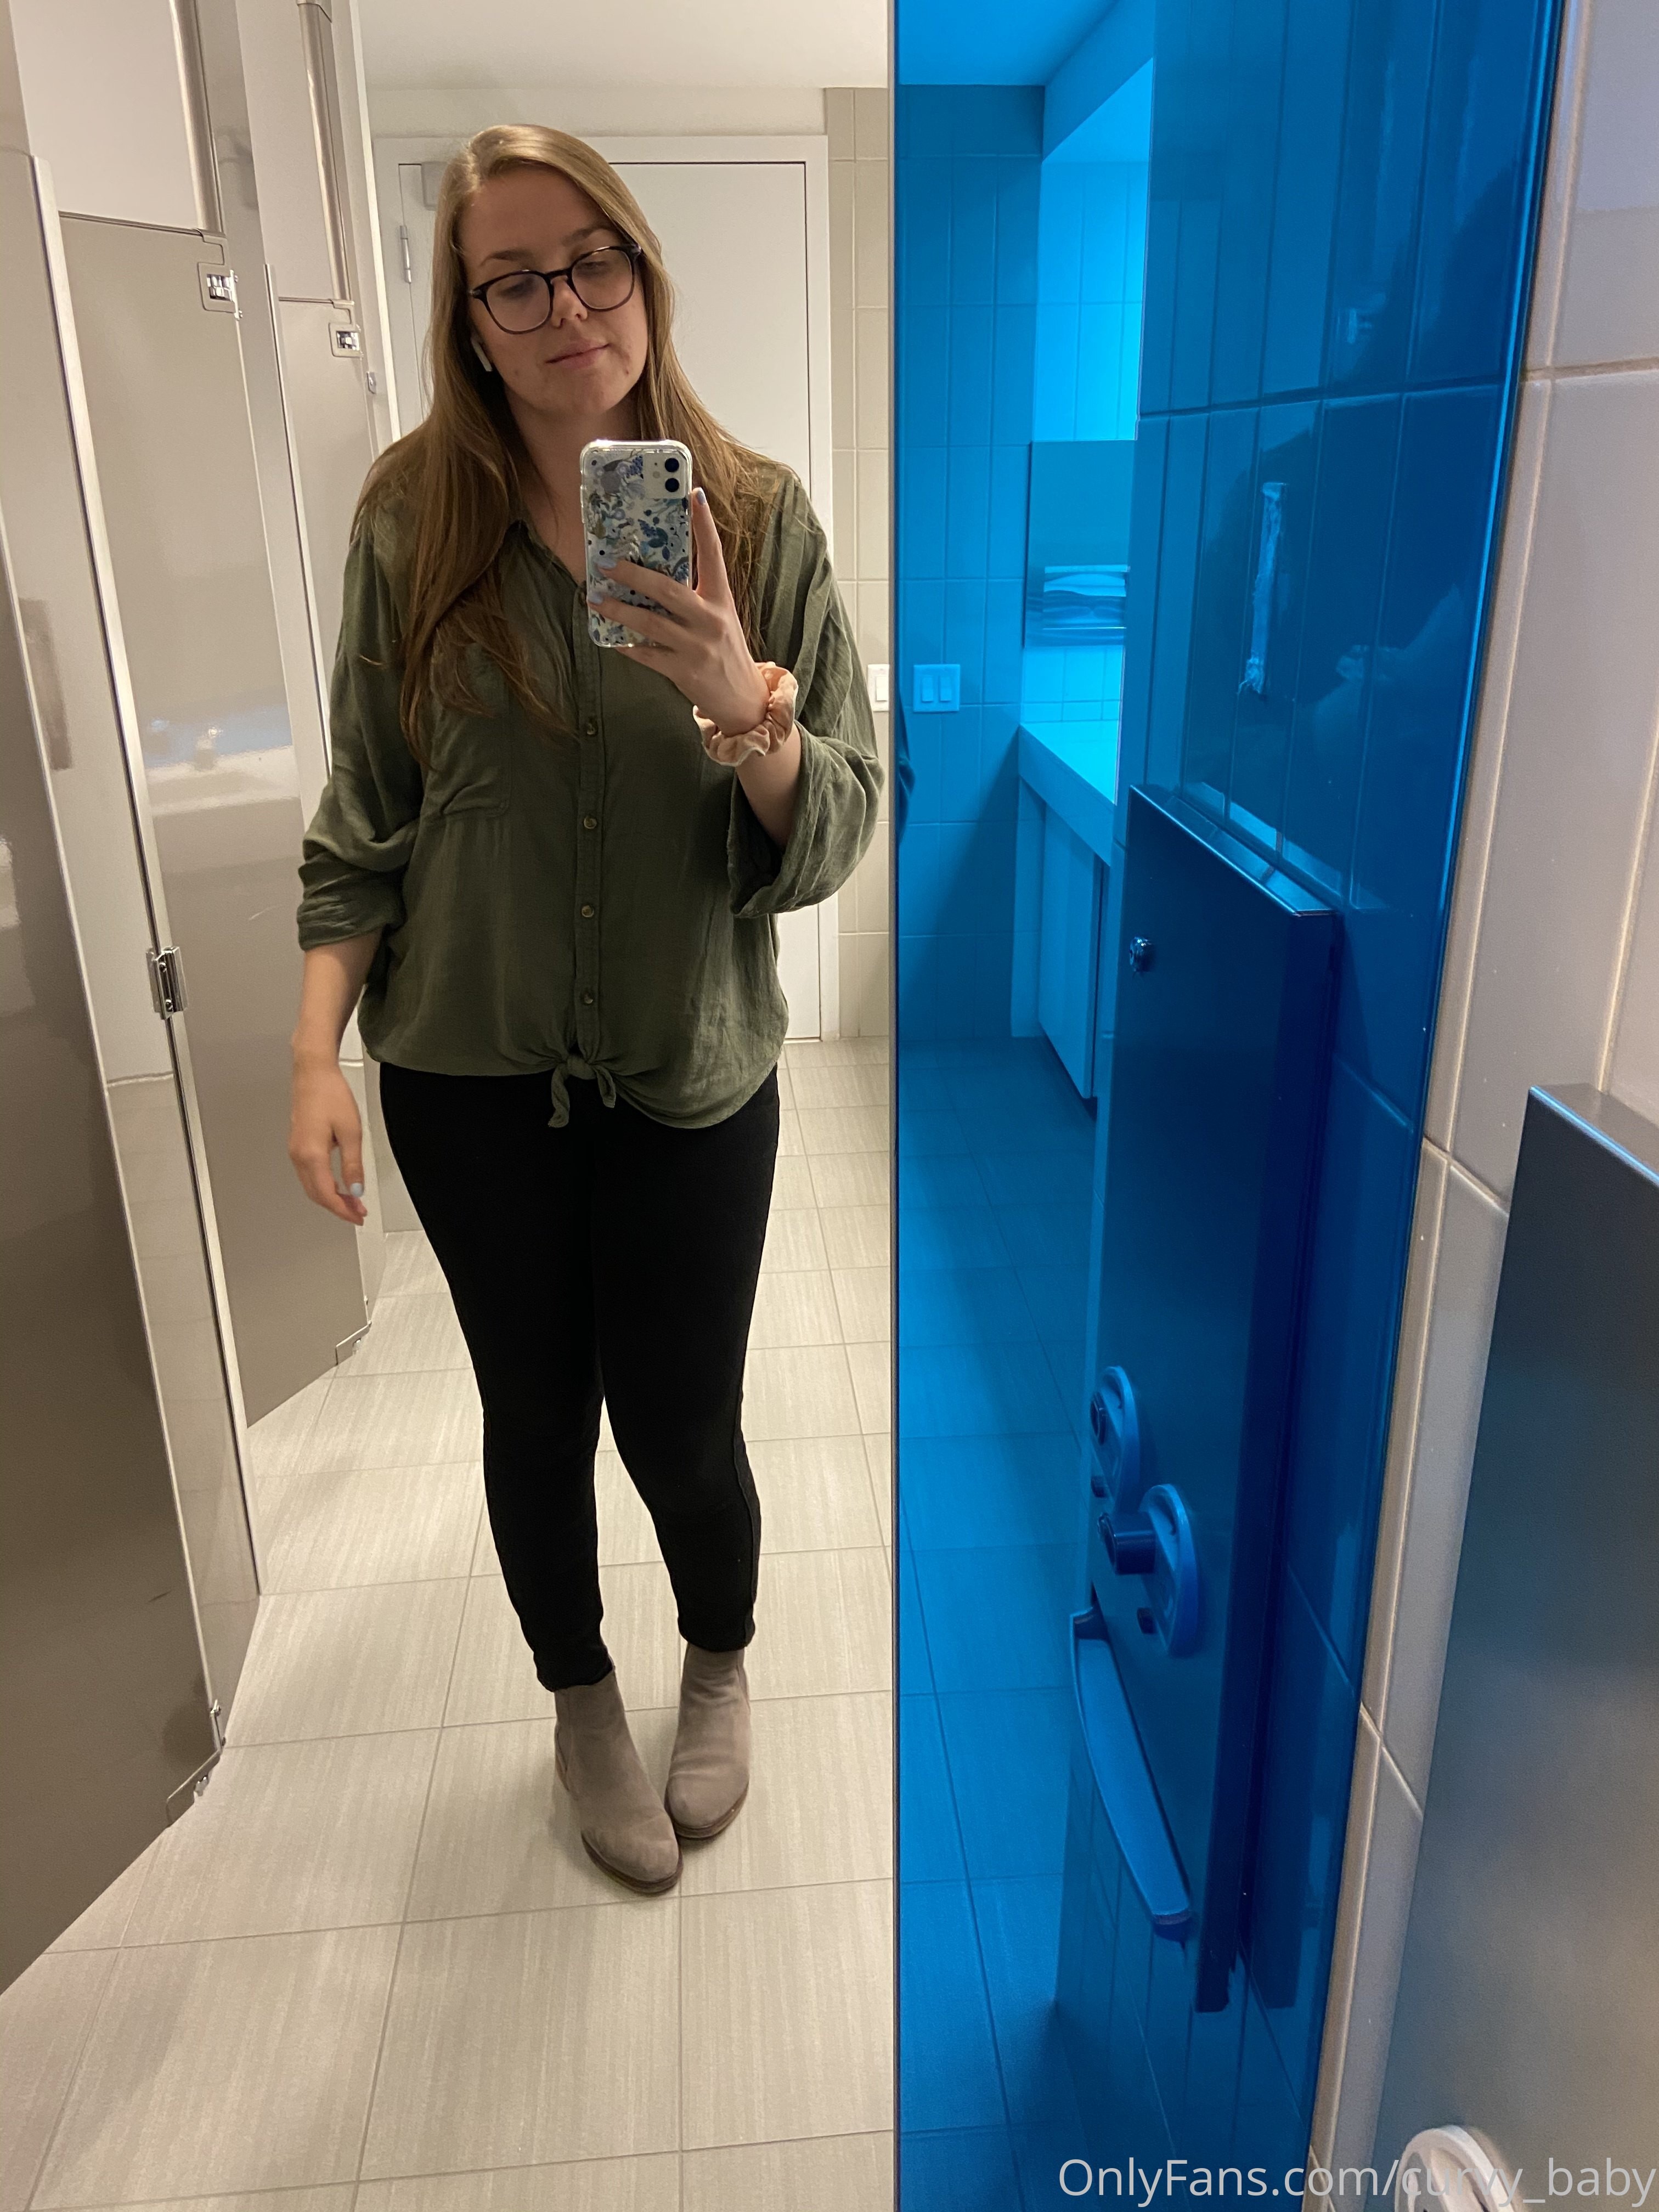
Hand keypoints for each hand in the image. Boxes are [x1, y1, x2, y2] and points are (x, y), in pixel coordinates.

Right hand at [288, 1057, 367, 1225]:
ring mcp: (295, 1150)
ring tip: (351, 1201)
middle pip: (316, 1194)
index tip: (358, 1216)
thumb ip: (353, 1165)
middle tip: (357, 1212)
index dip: (343, 1210)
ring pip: (311, 1185)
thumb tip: (356, 1189)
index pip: (326, 1194)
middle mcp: (298, 1155)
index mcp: (311, 1154)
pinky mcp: (297, 1144)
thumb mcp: (351, 1132)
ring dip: (330, 1197)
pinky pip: (309, 1174)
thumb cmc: (330, 1094)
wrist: (314, 1073)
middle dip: (338, 1207)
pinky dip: (323, 1184)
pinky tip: (337, 1184)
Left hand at [589, 485, 769, 734]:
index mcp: (721, 598)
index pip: (713, 555)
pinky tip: (611, 638)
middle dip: (634, 574)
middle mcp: (709, 619)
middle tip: (607, 562)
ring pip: (650, 623)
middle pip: (668, 589)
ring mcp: (696, 646)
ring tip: (596, 599)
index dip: (704, 525)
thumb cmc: (725, 649)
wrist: (741, 698)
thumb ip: (696, 594)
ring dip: (619, 609)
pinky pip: (646, 654)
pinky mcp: (683, 671)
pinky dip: (626, 645)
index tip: (693, 495)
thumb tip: (658, 568)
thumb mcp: (720, 615)